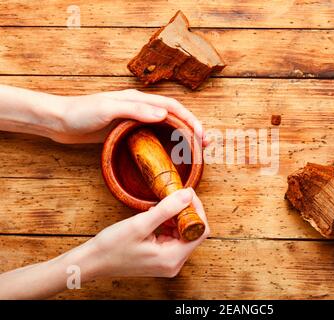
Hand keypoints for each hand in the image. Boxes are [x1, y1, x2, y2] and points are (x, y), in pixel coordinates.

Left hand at [52, 89, 203, 143]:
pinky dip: (166, 142)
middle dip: (192, 128)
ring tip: (194, 150)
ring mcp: (135, 120)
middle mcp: (140, 108)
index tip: (201, 135)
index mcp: (139, 99)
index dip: (190, 120)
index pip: (172, 107)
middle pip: (174, 116)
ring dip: (181, 136)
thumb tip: (164, 115)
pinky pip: (153, 136)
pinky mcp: (128, 131)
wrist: (60, 121)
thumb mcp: (108, 109)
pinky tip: (169, 152)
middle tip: (205, 145)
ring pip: (166, 127)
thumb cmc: (81, 112)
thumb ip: (135, 109)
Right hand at [89, 188, 209, 277]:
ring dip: (174, 218)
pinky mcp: (161, 258)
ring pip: (183, 234)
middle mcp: (174, 264)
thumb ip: (167, 209)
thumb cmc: (112, 246)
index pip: (200, 232)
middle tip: (171, 197)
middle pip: (193, 233)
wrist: (93, 261)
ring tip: (157, 209)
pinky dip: (167, 225)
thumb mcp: (140, 224)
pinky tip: (154, 218)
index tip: (187, 194)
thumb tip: (187, 195)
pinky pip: (172, 237)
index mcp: (172, 258)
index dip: (197, 210)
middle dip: (184, 212)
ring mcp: (168, 262)